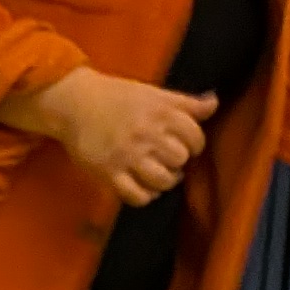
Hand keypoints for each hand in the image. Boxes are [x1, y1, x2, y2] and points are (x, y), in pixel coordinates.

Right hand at [3, 70, 214, 206]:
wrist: (76, 103)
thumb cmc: (117, 96)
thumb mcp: (154, 93)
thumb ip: (185, 103)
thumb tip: (214, 103)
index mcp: (161, 112)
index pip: (195, 137)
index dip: (195, 143)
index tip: (185, 144)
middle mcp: (147, 134)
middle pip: (180, 159)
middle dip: (178, 161)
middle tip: (169, 158)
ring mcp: (128, 156)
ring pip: (162, 180)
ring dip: (165, 181)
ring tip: (159, 175)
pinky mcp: (110, 174)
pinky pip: (137, 196)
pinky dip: (145, 196)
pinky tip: (144, 188)